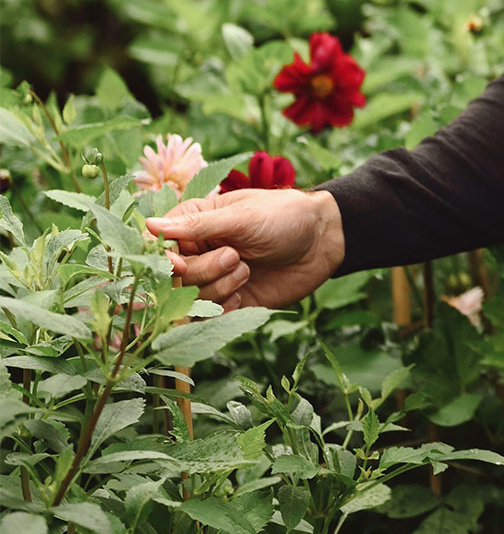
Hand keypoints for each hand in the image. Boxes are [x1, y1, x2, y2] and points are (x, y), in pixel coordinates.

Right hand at [142, 186, 345, 313]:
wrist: (323, 241)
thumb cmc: (283, 216)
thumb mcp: (241, 217)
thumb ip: (197, 226)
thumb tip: (150, 225)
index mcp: (193, 223)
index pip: (157, 246)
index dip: (164, 260)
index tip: (180, 265)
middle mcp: (197, 251)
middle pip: (173, 278)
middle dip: (202, 271)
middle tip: (235, 257)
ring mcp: (213, 278)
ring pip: (189, 300)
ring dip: (217, 288)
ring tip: (246, 270)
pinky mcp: (229, 302)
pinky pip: (209, 317)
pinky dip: (223, 309)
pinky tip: (244, 293)